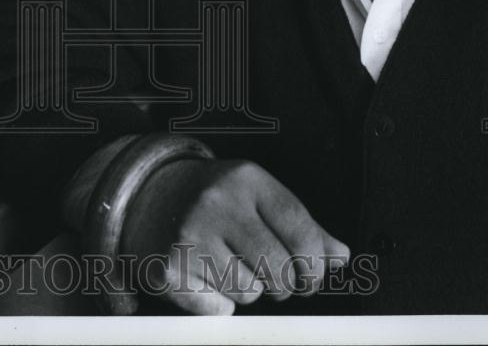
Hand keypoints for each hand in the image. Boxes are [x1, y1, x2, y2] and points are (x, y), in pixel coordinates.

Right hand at [120, 158, 349, 314]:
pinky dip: (217, 301)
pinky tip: (203, 275)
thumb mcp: (256, 196)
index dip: (316, 263)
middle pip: (279, 268)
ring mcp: (188, 235)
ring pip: (250, 291)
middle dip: (283, 282)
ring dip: (247, 289)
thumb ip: (301, 225)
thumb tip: (340, 257)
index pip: (300, 229)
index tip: (314, 275)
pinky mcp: (167, 268)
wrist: (147, 195)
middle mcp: (216, 202)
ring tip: (228, 265)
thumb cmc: (214, 198)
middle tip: (270, 275)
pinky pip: (218, 308)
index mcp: (245, 179)